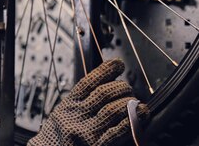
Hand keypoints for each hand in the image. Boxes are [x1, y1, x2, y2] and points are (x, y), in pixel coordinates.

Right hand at [28, 58, 148, 145]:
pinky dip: (132, 121)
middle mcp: (76, 116)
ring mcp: (86, 132)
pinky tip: (141, 114)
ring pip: (112, 110)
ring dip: (128, 102)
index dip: (104, 71)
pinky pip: (117, 132)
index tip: (117, 64)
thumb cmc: (59, 137)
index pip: (88, 83)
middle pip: (102, 94)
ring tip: (136, 102)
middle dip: (120, 88)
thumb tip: (105, 84)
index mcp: (67, 106)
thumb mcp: (63, 115)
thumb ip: (79, 102)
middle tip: (128, 89)